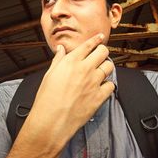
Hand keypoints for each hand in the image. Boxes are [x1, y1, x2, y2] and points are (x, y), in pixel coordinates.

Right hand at [2, 34, 114, 157]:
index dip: (96, 39)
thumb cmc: (47, 97)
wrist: (51, 120)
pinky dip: (107, 84)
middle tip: (100, 54)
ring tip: (100, 70)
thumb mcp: (50, 74)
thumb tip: (60, 49)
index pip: (88, 45)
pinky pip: (111, 85)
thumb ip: (58, 59)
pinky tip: (101, 87)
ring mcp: (94, 82)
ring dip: (106, 66)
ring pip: (109, 66)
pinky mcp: (99, 96)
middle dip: (102, 51)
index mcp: (71, 61)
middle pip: (103, 52)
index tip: (100, 36)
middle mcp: (85, 69)